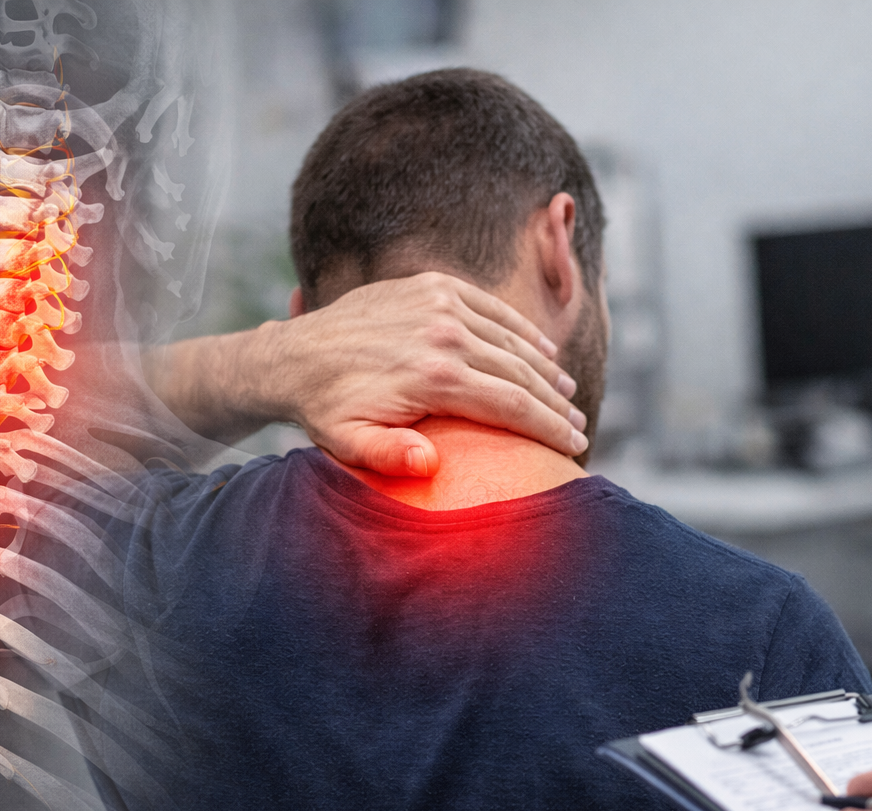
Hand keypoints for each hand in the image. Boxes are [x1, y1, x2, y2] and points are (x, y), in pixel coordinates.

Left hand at [145, 272, 587, 475]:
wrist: (293, 354)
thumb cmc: (326, 408)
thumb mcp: (348, 443)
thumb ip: (389, 456)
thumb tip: (430, 463)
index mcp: (433, 377)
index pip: (512, 405)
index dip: (549, 428)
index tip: (575, 447)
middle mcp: (443, 334)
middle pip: (520, 373)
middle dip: (555, 404)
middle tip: (578, 427)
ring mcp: (440, 304)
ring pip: (511, 340)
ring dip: (545, 369)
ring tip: (567, 395)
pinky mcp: (433, 285)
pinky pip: (491, 309)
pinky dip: (520, 331)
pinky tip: (541, 351)